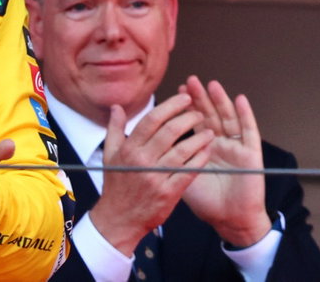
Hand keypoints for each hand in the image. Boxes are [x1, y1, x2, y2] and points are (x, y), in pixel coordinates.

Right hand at [89, 95, 215, 255]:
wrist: (118, 221)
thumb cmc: (117, 187)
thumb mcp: (110, 156)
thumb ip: (115, 129)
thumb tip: (117, 107)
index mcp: (129, 149)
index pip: (152, 120)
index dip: (171, 105)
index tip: (185, 98)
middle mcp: (141, 161)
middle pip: (169, 131)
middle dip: (189, 118)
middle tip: (199, 113)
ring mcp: (155, 178)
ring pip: (182, 150)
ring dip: (199, 137)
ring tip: (209, 131)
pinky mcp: (168, 193)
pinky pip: (189, 171)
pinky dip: (200, 158)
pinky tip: (207, 150)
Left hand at [179, 77, 271, 248]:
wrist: (230, 220)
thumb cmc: (208, 203)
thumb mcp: (183, 180)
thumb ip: (171, 162)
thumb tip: (149, 148)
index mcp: (204, 148)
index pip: (194, 122)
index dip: (186, 108)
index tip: (177, 92)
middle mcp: (220, 143)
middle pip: (210, 115)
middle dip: (201, 98)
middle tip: (191, 81)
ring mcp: (236, 147)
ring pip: (228, 118)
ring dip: (221, 101)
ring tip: (211, 85)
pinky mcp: (251, 153)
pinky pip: (249, 131)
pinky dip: (245, 114)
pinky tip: (240, 100)